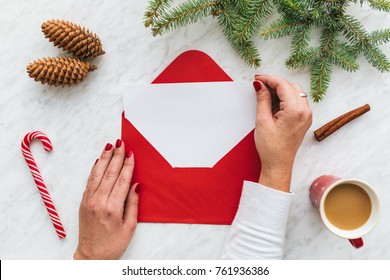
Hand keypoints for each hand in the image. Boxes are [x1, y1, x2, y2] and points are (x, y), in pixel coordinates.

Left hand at [73, 140, 138, 259]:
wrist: (92, 256)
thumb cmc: (113, 244)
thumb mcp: (129, 227)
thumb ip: (133, 204)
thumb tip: (136, 185)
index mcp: (112, 208)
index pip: (122, 180)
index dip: (127, 165)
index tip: (131, 153)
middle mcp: (98, 202)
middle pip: (109, 173)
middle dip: (116, 156)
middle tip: (121, 143)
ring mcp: (88, 201)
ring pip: (97, 174)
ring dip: (104, 158)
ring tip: (109, 146)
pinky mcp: (83, 202)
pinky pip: (89, 181)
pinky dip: (94, 169)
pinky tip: (99, 161)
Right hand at [253, 75, 311, 191]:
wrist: (278, 165)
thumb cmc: (271, 147)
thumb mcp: (262, 121)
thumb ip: (263, 99)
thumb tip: (260, 85)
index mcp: (296, 111)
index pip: (283, 85)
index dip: (268, 79)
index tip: (257, 79)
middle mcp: (305, 111)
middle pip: (290, 86)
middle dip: (275, 83)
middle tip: (259, 86)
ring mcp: (307, 115)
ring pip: (294, 92)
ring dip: (280, 91)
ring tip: (265, 97)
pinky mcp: (304, 119)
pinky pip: (296, 101)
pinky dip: (285, 98)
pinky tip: (273, 104)